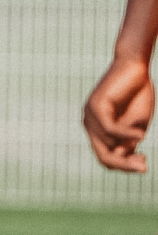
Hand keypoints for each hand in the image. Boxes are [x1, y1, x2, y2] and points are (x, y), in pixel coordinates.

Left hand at [85, 56, 154, 172]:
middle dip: (124, 165)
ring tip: (141, 132)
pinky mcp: (95, 107)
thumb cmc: (137, 94)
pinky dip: (126, 134)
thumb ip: (128, 142)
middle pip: (104, 157)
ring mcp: (89, 116)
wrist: (135, 67)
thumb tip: (120, 158)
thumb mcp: (136, 125)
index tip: (144, 165)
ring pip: (109, 144)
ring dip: (129, 143)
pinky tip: (139, 132)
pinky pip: (110, 130)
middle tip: (144, 166)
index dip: (124, 167)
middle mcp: (89, 125)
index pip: (106, 158)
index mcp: (98, 131)